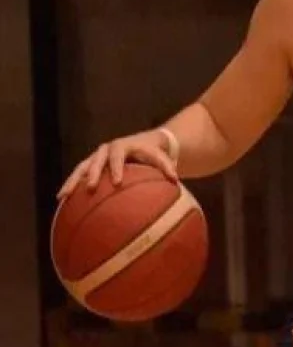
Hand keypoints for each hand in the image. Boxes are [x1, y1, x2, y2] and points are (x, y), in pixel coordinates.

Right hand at [57, 129, 178, 198]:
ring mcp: (96, 157)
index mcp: (122, 146)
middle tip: (91, 188)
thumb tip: (175, 180)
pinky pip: (78, 176)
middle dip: (93, 174)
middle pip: (96, 160)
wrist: (143, 144)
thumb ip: (167, 166)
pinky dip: (71, 186)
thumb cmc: (153, 153)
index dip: (116, 167)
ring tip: (63, 196)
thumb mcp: (161, 157)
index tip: (117, 181)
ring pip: (81, 168)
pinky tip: (62, 202)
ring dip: (73, 181)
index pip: (117, 155)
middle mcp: (106, 150)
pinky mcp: (90, 166)